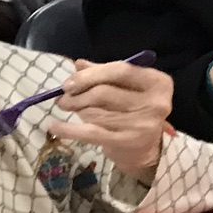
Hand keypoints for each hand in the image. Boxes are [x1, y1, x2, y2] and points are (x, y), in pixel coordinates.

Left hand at [49, 57, 174, 177]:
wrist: (146, 147)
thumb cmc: (136, 109)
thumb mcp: (127, 87)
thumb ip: (104, 73)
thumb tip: (78, 65)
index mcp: (158, 83)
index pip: (120, 71)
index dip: (91, 75)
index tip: (69, 82)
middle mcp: (154, 103)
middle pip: (104, 92)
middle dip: (78, 94)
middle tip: (63, 97)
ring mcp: (141, 124)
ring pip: (95, 112)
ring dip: (77, 109)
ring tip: (69, 107)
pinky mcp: (126, 142)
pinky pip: (90, 133)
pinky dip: (69, 129)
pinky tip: (54, 126)